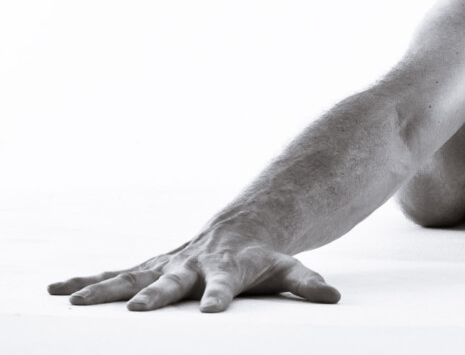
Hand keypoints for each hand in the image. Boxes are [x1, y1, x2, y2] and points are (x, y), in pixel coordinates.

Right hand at [48, 227, 340, 312]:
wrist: (246, 225)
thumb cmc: (267, 257)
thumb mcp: (289, 269)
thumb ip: (307, 283)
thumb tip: (333, 297)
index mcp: (228, 269)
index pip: (226, 285)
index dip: (220, 297)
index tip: (212, 311)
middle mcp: (194, 265)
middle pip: (173, 281)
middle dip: (154, 294)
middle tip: (137, 308)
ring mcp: (170, 265)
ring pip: (133, 276)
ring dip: (104, 289)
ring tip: (74, 301)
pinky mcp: (152, 267)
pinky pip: (116, 273)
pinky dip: (88, 280)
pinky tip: (58, 290)